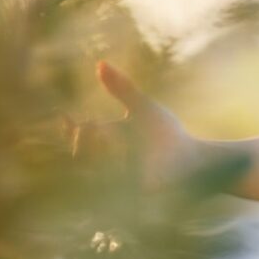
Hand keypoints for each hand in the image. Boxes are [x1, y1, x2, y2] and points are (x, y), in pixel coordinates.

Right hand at [62, 60, 197, 189]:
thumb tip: (99, 63)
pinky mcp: (122, 194)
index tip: (66, 117)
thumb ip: (122, 88)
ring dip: (102, 153)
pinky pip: (104, 184)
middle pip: (80, 149)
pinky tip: (126, 162)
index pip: (79, 134)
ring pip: (87, 167)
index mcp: (108, 138)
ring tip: (121, 146)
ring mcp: (112, 178)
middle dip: (88, 137)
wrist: (192, 159)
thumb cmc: (168, 134)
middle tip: (107, 132)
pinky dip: (112, 170)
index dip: (69, 128)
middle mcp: (105, 159)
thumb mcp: (143, 108)